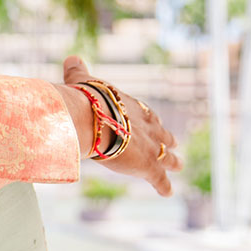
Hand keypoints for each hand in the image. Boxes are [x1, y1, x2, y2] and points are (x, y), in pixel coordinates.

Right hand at [64, 56, 179, 195]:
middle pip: (162, 134)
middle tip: (174, 142)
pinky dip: (164, 186)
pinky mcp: (148, 166)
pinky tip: (168, 192)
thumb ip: (79, 72)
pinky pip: (159, 179)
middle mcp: (147, 127)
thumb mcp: (84, 82)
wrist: (94, 120)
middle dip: (167, 139)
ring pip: (166, 156)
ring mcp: (150, 147)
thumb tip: (71, 58)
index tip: (154, 121)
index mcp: (133, 108)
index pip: (146, 114)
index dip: (150, 120)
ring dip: (172, 161)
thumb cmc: (86, 100)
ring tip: (179, 165)